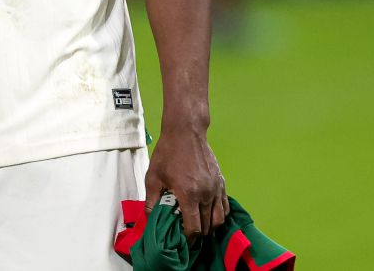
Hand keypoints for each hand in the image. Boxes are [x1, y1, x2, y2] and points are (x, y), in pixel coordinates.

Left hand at [144, 127, 226, 242]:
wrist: (185, 133)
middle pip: (207, 226)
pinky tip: (208, 213)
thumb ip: (151, 200)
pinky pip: (225, 206)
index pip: (194, 227)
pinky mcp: (221, 182)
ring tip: (199, 225)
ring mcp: (216, 188)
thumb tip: (148, 217)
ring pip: (219, 218)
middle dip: (198, 233)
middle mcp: (206, 194)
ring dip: (210, 226)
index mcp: (188, 194)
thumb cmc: (167, 153)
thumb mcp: (153, 176)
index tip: (182, 240)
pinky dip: (219, 214)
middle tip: (188, 233)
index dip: (188, 238)